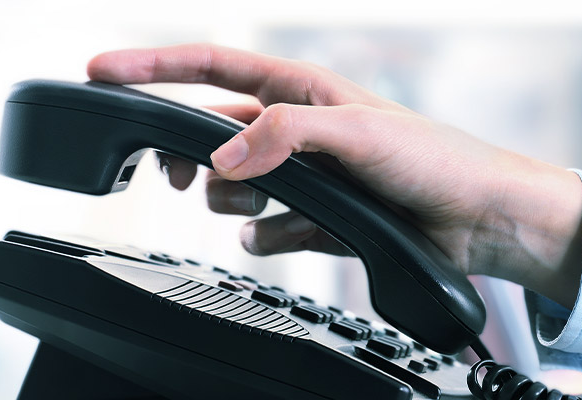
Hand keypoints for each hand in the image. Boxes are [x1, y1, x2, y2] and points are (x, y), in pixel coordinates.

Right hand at [92, 44, 581, 305]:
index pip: (207, 66)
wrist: (480, 220)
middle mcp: (292, 126)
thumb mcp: (353, 132)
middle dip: (192, 159)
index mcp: (298, 87)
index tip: (101, 72)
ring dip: (241, 203)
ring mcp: (299, 174)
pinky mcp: (310, 217)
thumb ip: (280, 135)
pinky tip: (302, 235)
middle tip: (184, 178)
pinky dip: (271, 236)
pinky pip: (259, 229)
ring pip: (228, 188)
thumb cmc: (435, 160)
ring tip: (284, 207)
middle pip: (207, 135)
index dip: (150, 66)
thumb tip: (222, 157)